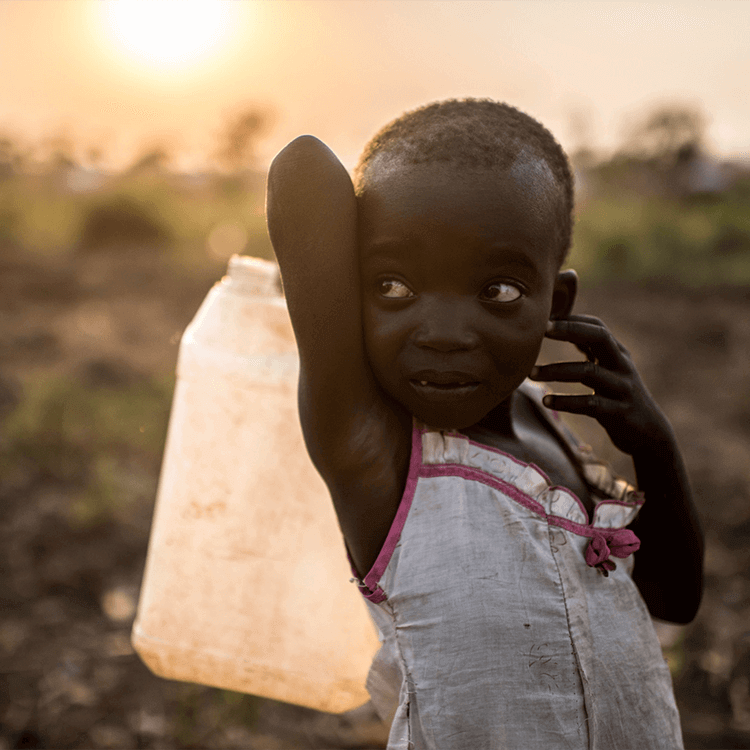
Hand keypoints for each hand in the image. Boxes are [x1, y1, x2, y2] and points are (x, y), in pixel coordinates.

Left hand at [529, 314, 672, 457]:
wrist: (649, 433)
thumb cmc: (619, 396)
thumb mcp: (609, 370)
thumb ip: (592, 349)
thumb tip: (564, 326)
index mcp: (617, 354)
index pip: (597, 326)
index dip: (571, 320)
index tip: (544, 317)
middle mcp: (622, 365)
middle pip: (600, 337)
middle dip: (569, 330)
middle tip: (541, 330)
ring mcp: (622, 388)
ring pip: (589, 372)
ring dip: (556, 370)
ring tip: (530, 373)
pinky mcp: (619, 412)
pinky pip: (590, 404)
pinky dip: (566, 401)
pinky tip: (545, 400)